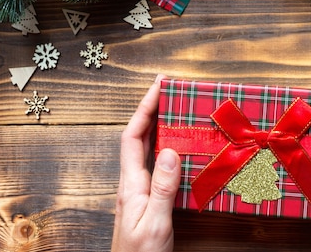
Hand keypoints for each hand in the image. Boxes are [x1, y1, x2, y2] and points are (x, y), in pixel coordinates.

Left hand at [112, 75, 180, 251]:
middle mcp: (133, 183)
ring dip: (159, 126)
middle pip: (138, 137)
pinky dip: (166, 148)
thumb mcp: (156, 223)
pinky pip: (156, 164)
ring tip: (175, 110)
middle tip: (169, 90)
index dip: (144, 108)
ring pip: (147, 149)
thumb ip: (162, 188)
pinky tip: (179, 147)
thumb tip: (169, 151)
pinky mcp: (149, 199)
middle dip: (152, 110)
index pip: (133, 136)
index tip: (159, 86)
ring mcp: (139, 190)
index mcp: (131, 184)